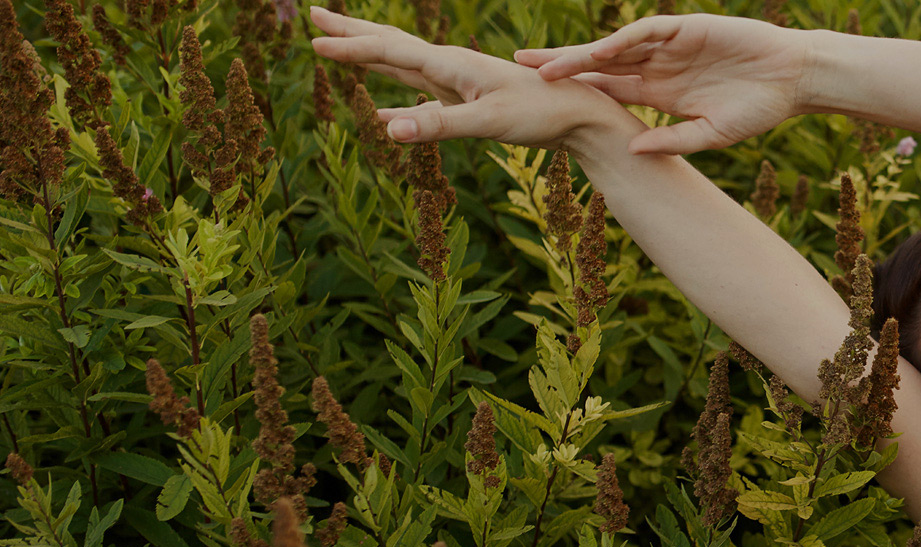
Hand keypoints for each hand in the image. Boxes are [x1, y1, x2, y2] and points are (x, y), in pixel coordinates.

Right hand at [309, 7, 626, 149]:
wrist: (580, 115)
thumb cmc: (539, 115)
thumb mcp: (487, 124)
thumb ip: (438, 126)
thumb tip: (389, 131)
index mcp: (450, 65)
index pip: (388, 50)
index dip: (350, 48)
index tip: (313, 41)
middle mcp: (451, 66)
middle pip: (390, 43)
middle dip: (351, 32)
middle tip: (313, 15)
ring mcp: (459, 82)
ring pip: (404, 64)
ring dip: (370, 55)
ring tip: (341, 46)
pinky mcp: (470, 100)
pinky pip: (423, 97)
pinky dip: (399, 102)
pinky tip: (388, 116)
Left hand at [514, 13, 813, 155]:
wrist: (791, 80)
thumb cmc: (757, 110)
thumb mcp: (711, 135)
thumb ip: (673, 141)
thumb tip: (631, 151)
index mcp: (660, 94)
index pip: (608, 93)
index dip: (576, 96)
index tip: (541, 104)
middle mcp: (658, 67)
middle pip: (600, 66)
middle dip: (563, 67)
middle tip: (521, 70)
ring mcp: (669, 46)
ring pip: (615, 47)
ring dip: (582, 56)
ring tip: (546, 65)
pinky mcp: (685, 28)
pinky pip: (647, 32)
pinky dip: (623, 39)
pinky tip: (599, 51)